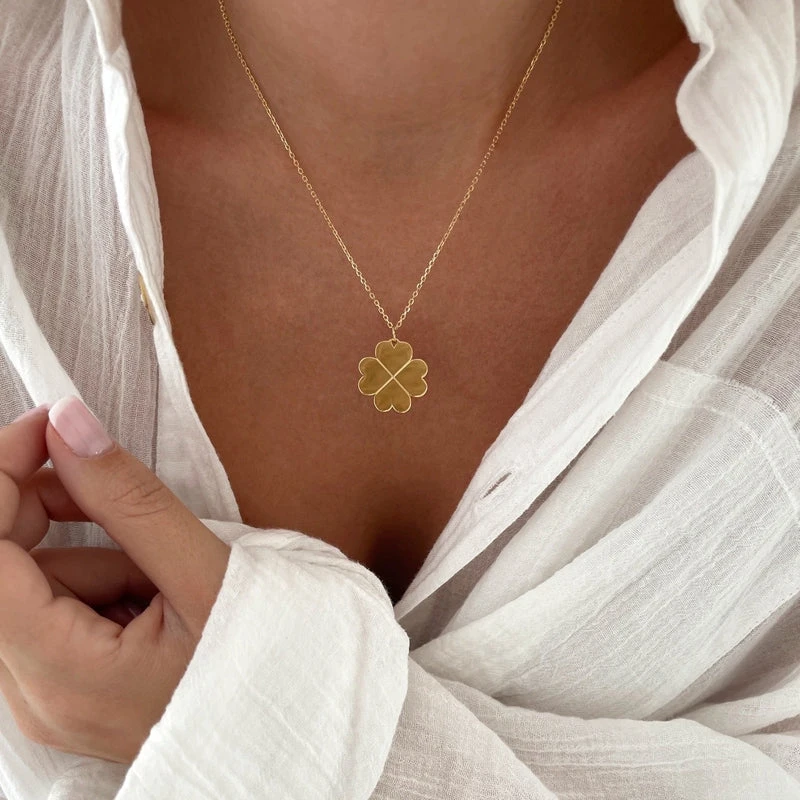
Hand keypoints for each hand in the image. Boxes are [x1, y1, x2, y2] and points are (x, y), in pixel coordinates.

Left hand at [0, 397, 230, 762]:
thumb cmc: (265, 661)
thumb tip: (69, 424)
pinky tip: (152, 590)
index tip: (50, 426)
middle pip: (1, 574)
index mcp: (66, 677)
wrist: (298, 721)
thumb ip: (130, 499)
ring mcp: (53, 701)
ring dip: (86, 553)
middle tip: (108, 477)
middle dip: (46, 512)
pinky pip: (54, 613)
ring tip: (162, 568)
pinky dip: (96, 581)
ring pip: (30, 591)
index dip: (2, 478)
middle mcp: (40, 700)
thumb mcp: (205, 573)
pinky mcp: (71, 690)